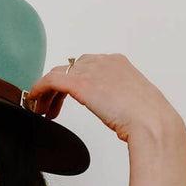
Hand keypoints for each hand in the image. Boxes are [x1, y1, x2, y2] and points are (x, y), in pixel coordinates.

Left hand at [23, 53, 181, 144]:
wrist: (151, 123)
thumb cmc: (148, 120)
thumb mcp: (133, 104)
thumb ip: (120, 100)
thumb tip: (116, 111)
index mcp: (118, 63)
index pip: (86, 66)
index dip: (73, 83)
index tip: (67, 100)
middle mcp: (103, 61)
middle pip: (70, 69)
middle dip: (58, 89)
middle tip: (50, 108)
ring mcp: (91, 70)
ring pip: (58, 74)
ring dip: (47, 93)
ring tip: (42, 110)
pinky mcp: (79, 82)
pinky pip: (50, 80)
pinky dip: (38, 89)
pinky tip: (33, 101)